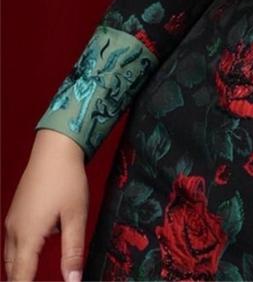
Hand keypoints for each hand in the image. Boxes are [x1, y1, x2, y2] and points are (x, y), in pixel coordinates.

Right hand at [4, 130, 87, 281]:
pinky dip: (23, 252)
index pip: (21, 277)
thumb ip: (73, 252)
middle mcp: (14, 231)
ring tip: (34, 274)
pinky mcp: (17, 212)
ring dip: (22, 268)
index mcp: (27, 236)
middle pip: (13, 270)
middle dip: (22, 280)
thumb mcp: (76, 216)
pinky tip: (40, 245)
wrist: (55, 147)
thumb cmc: (67, 179)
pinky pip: (14, 241)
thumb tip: (73, 280)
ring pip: (11, 256)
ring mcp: (13, 220)